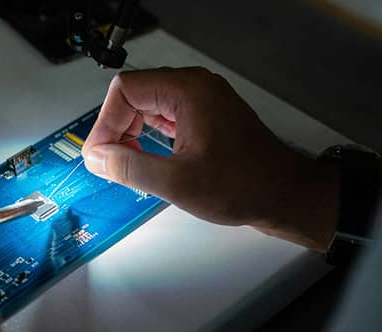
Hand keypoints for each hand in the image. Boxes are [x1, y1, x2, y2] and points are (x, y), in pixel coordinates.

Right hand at [83, 67, 339, 248]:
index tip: (101, 156)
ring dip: (132, 134)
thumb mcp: (177, 182)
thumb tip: (96, 157)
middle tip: (111, 163)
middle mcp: (195, 86)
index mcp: (188, 90)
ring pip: (149, 106)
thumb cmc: (242, 185)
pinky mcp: (207, 116)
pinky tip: (147, 160)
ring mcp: (203, 100)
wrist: (284, 195)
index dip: (106, 123)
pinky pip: (166, 116)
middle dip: (117, 129)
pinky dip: (150, 136)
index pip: (126, 90)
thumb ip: (129, 167)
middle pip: (135, 95)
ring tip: (128, 166)